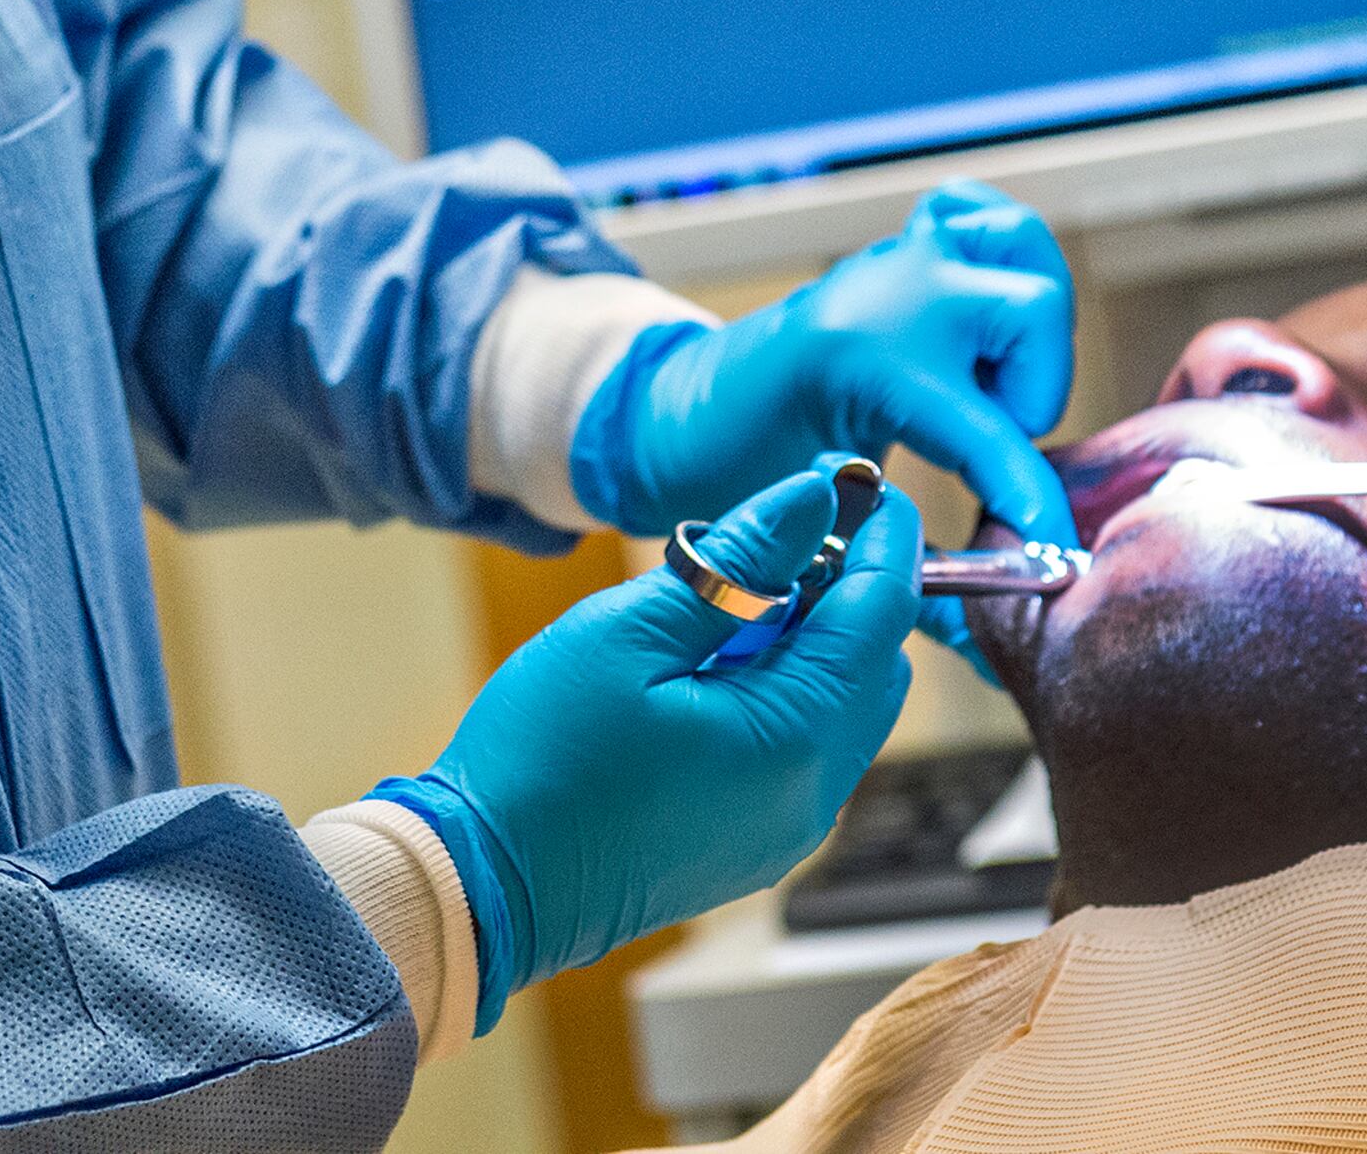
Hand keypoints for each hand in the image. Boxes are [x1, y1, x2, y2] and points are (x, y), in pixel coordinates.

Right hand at [376, 463, 920, 1030]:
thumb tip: (812, 501)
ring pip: (846, 707)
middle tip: (782, 532)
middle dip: (848, 587)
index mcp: (795, 736)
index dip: (882, 537)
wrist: (484, 885)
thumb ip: (737, 562)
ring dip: (815, 641)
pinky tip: (714, 666)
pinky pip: (808, 751)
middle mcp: (813, 794)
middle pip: (877, 662)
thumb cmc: (542, 756)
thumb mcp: (630, 632)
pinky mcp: (756, 844)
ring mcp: (787, 829)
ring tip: (730, 600)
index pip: (881, 612)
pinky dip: (787, 691)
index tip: (859, 481)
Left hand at [576, 182, 1076, 552]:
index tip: (1056, 552)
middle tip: (991, 441)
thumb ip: (902, 573)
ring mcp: (901, 256)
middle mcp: (894, 291)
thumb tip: (980, 640)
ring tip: (991, 382)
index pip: (987, 431)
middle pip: (1032, 305)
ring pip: (1020, 246)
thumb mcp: (821, 528)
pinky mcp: (903, 245)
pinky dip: (997, 254)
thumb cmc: (743, 475)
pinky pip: (975, 213)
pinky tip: (978, 320)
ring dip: (1028, 324)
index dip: (1031, 498)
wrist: (683, 412)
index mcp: (866, 361)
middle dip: (1034, 388)